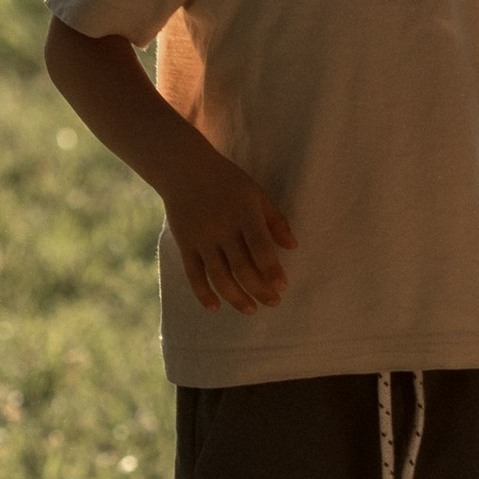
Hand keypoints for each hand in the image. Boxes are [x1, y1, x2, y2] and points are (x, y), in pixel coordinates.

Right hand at [163, 153, 296, 310]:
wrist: (184, 169)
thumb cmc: (227, 181)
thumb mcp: (256, 192)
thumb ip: (275, 219)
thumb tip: (293, 246)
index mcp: (243, 212)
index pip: (260, 247)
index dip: (271, 269)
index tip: (282, 286)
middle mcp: (222, 228)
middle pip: (241, 266)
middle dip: (259, 289)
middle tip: (274, 302)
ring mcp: (202, 238)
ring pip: (219, 276)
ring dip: (235, 297)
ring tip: (251, 310)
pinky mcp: (185, 244)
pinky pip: (194, 274)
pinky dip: (203, 293)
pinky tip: (215, 307)